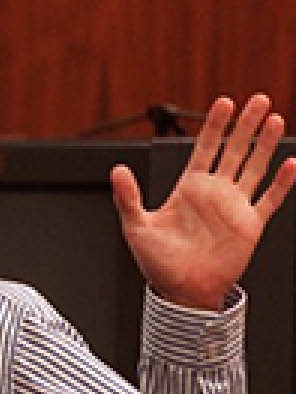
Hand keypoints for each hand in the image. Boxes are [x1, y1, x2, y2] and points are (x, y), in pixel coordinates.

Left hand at [111, 94, 295, 309]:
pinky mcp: (249, 225)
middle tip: (257, 99)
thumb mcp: (137, 227)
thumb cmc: (158, 263)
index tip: (224, 102)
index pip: (203, 149)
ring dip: (264, 145)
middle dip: (245, 125)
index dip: (214, 126)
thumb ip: (128, 197)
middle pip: (233, 151)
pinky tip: (291, 164)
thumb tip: (117, 171)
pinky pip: (269, 200)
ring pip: (253, 168)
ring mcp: (233, 207)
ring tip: (274, 120)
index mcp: (188, 189)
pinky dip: (281, 183)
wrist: (182, 292)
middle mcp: (213, 193)